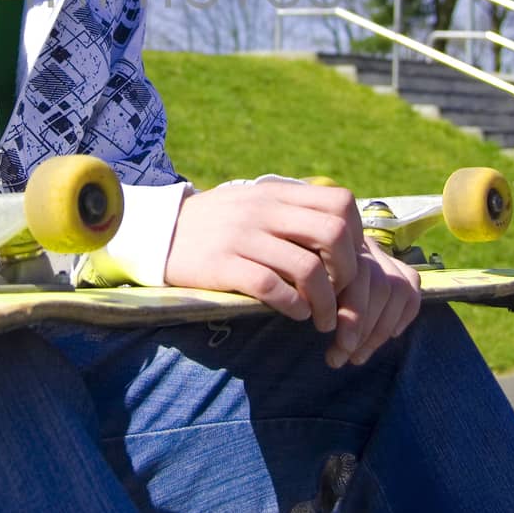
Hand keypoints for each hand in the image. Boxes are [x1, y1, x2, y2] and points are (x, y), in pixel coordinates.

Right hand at [163, 182, 421, 367]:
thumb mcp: (254, 203)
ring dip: (325, 302)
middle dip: (348, 272)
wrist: (157, 232)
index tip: (348, 262)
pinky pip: (272, 287)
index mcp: (275, 193)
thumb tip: (341, 233)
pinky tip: (296, 314)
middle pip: (333, 234)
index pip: (340, 202)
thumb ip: (292, 210)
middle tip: (342, 294)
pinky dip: (293, 306)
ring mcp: (243, 236)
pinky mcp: (222, 265)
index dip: (356, 235)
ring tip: (322, 319)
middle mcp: (263, 210)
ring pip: (308, 268)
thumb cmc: (216, 223)